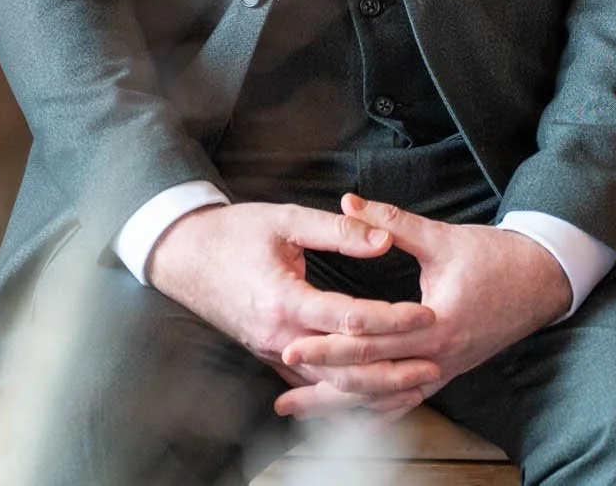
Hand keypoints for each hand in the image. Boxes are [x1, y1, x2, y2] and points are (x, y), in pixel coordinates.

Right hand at [146, 201, 439, 416]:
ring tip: (412, 388)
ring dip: (372, 389)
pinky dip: (343, 393)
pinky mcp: (267, 355)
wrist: (182, 255)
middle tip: (433, 367)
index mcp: (283, 299)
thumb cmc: (233, 232)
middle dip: (391, 370)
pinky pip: (310, 383)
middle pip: (343, 367)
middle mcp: (277, 335)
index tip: (427, 314)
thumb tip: (383, 241)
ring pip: (328, 384)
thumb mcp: (286, 220)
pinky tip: (371, 396)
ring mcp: (270, 350)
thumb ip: (338, 231)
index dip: (392, 318)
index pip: (350, 318)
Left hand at [278, 195, 570, 415]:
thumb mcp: (442, 237)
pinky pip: (403, 400)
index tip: (293, 338)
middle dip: (323, 374)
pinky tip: (342, 415)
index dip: (330, 339)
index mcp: (436, 323)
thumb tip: (348, 202)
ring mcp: (443, 371)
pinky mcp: (446, 373)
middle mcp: (438, 357)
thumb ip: (392, 223)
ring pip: (383, 398)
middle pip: (371, 374)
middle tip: (282, 368)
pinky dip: (371, 409)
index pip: (373, 337)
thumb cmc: (496, 257)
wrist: (542, 281)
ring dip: (338, 403)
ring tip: (295, 405)